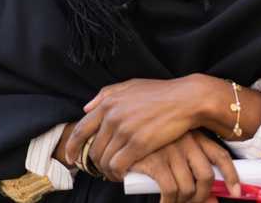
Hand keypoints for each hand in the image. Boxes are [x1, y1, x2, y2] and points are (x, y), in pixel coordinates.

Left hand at [65, 76, 208, 180]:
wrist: (188, 99)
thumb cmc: (163, 92)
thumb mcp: (133, 85)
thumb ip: (108, 94)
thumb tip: (87, 107)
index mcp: (109, 103)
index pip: (81, 130)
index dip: (73, 147)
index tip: (72, 158)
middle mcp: (113, 117)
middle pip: (93, 149)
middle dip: (95, 162)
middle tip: (103, 168)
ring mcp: (125, 131)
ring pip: (105, 160)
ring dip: (107, 170)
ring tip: (114, 173)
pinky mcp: (139, 143)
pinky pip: (118, 165)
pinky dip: (117, 173)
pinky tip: (122, 175)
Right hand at [128, 130, 240, 202]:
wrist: (123, 130)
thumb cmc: (153, 144)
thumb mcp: (177, 149)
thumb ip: (194, 170)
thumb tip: (212, 200)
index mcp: (196, 137)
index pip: (221, 156)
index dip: (231, 176)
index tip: (235, 192)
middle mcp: (187, 143)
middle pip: (206, 176)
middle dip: (202, 197)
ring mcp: (172, 151)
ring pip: (188, 187)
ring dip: (183, 202)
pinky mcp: (155, 161)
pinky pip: (170, 190)